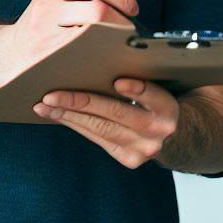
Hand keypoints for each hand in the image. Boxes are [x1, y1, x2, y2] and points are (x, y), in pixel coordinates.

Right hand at [0, 0, 139, 92]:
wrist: (2, 56)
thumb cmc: (38, 31)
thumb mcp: (50, 5)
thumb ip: (79, 0)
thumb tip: (125, 9)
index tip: (133, 9)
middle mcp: (47, 8)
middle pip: (98, 9)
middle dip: (121, 21)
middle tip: (130, 33)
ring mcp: (46, 34)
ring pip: (93, 33)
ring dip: (114, 40)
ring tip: (122, 47)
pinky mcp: (47, 57)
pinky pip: (83, 55)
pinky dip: (101, 56)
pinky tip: (108, 60)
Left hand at [33, 78, 179, 168]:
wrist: (179, 137)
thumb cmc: (160, 101)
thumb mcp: (162, 87)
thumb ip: (143, 78)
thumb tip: (102, 62)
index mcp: (170, 108)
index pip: (154, 96)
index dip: (137, 90)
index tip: (119, 82)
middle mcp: (159, 131)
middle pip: (116, 114)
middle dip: (80, 103)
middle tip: (51, 96)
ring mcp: (143, 149)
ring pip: (100, 129)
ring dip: (68, 116)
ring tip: (44, 107)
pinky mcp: (129, 159)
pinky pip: (97, 138)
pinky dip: (76, 124)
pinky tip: (58, 116)